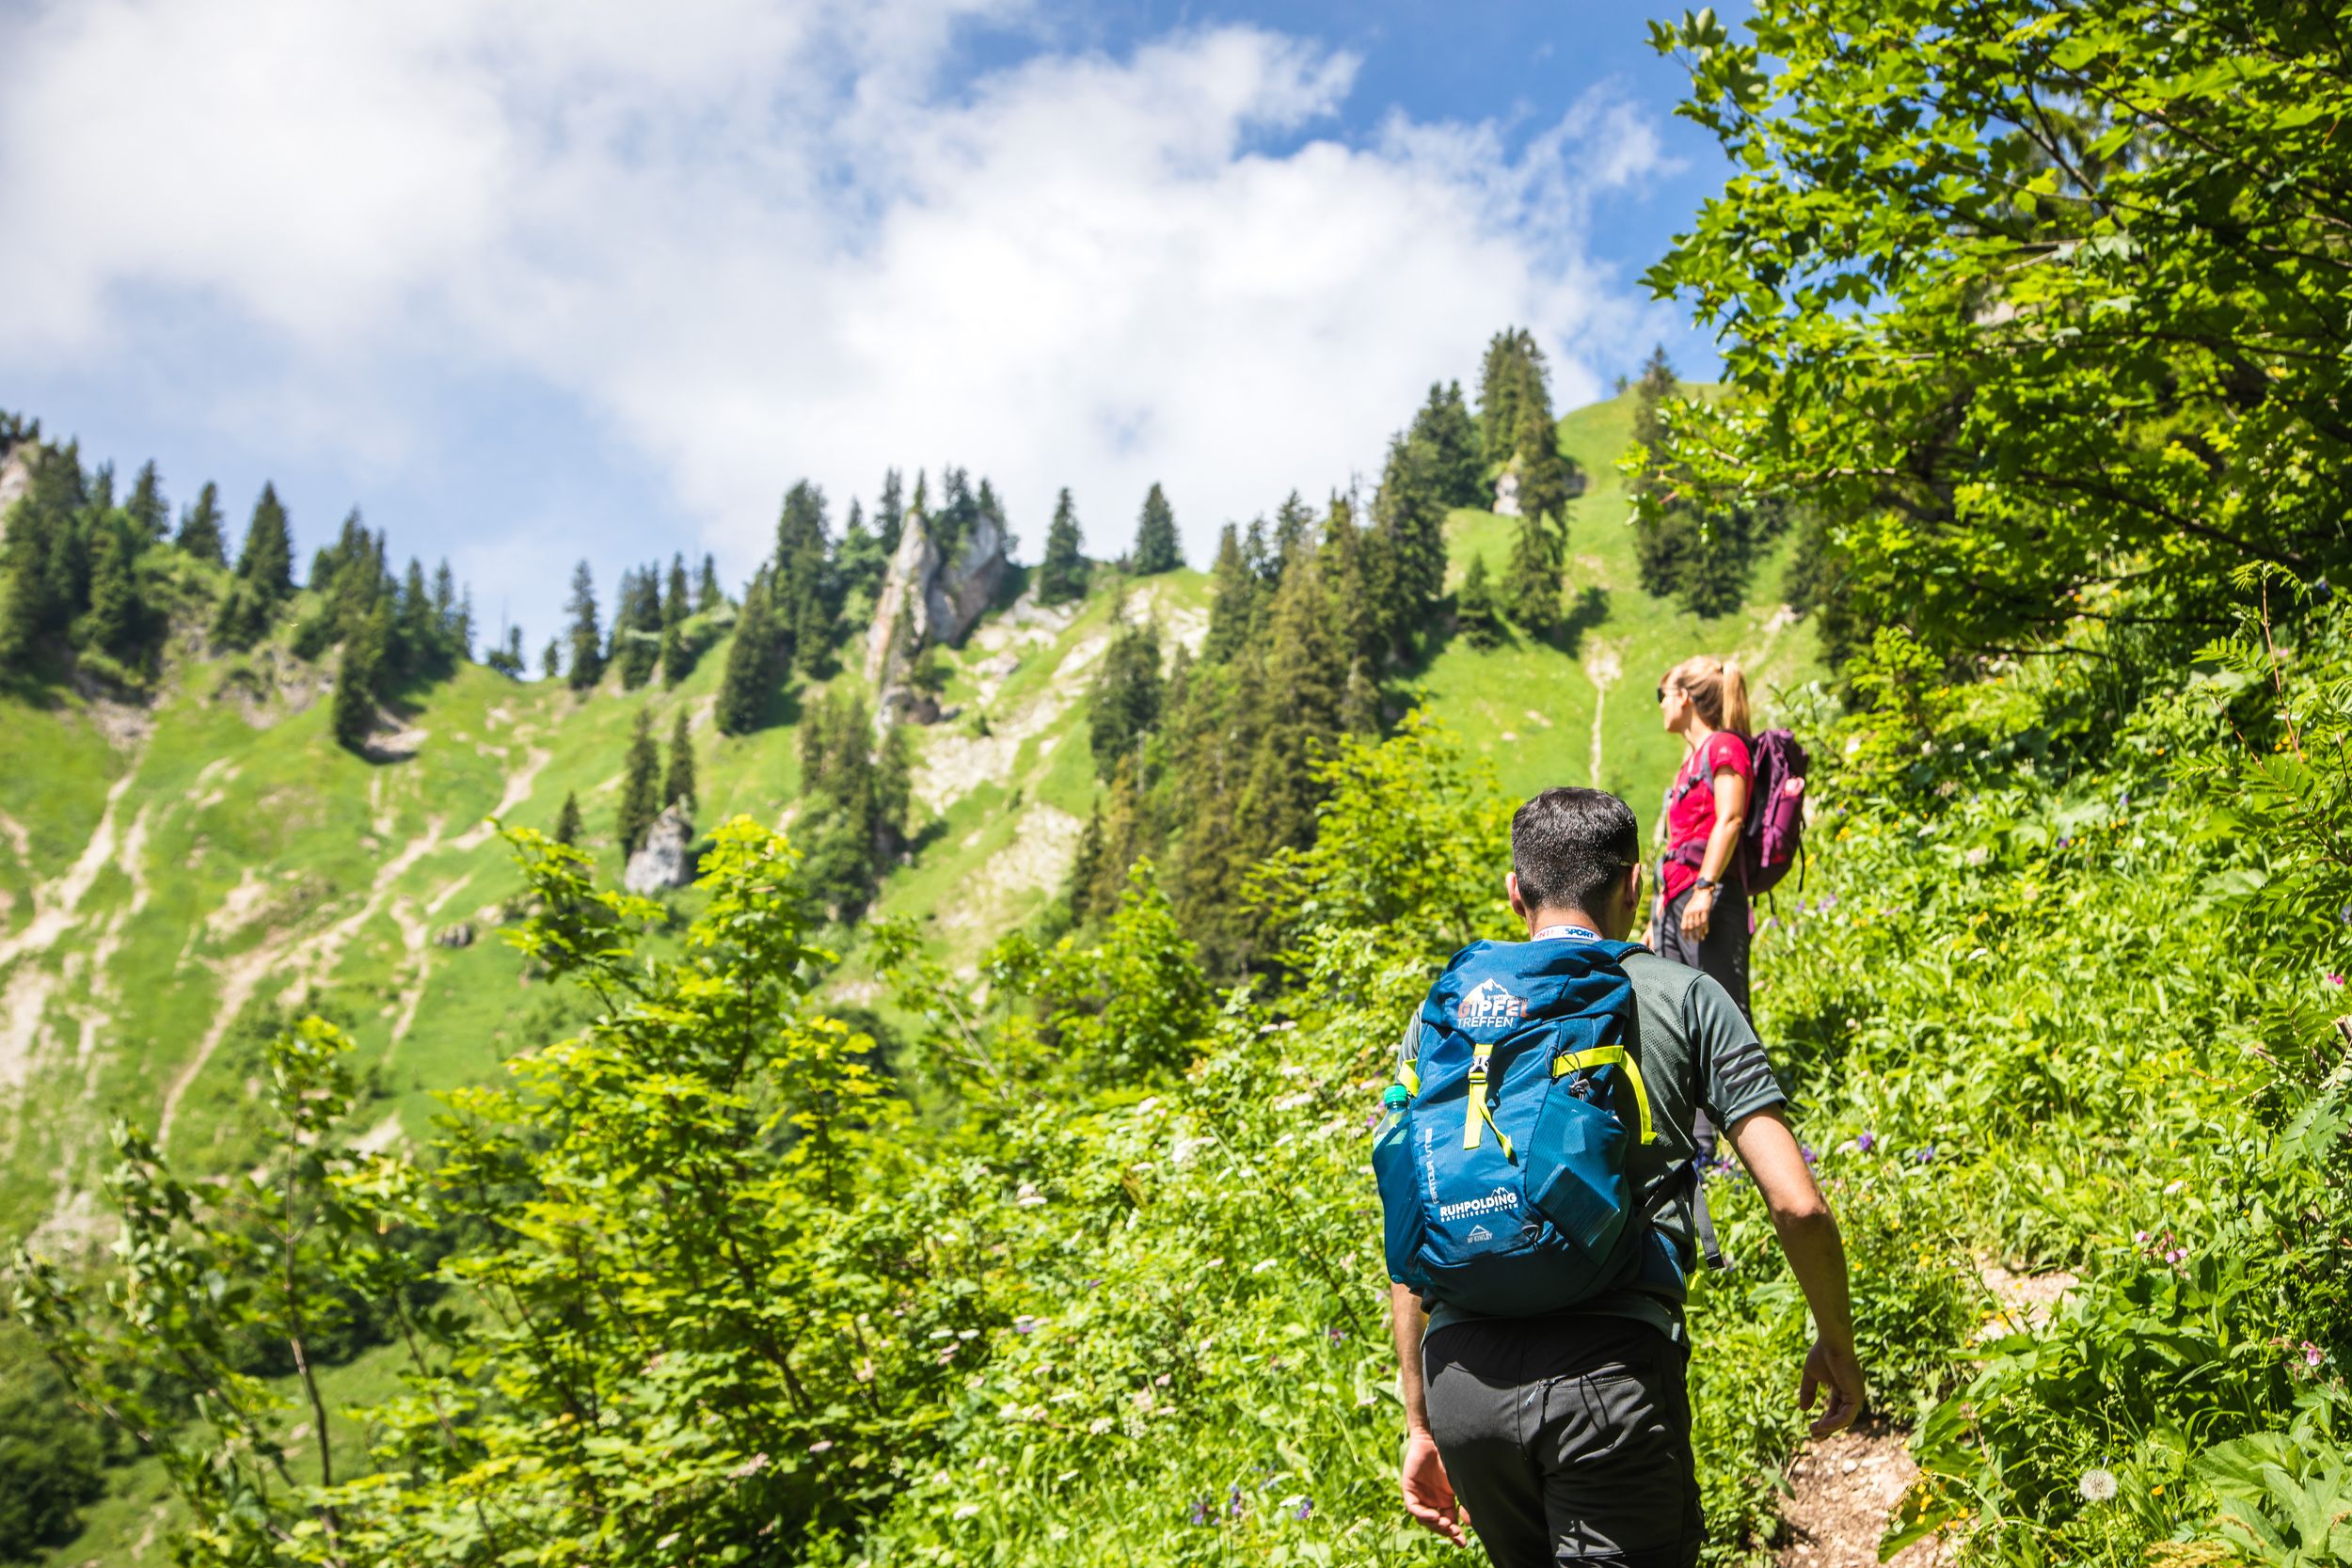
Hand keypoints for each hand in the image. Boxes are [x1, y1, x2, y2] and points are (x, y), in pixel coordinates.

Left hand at [1401, 1428, 1467, 1545]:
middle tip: (1455, 1534)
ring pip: (1424, 1518)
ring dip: (1435, 1524)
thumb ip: (1465, 1503)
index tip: (1463, 1543)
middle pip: (1436, 1524)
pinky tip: (1434, 1515)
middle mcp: (1432, 1500)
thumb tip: (1469, 1524)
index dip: (1455, 1534)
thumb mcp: (1461, 1484)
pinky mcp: (1409, 1488)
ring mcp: (1420, 1494)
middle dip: (1445, 1531)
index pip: (1449, 1523)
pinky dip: (1423, 1514)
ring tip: (1446, 1525)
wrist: (1439, 1438)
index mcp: (1445, 1500)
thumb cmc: (1452, 1458)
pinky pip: (1413, 1507)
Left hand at [1683, 887, 1714, 940]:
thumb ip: (1687, 917)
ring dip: (1700, 933)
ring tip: (1701, 938)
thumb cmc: (1695, 901)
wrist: (1702, 891)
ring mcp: (1698, 911)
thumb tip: (1687, 928)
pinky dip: (1705, 927)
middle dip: (1693, 935)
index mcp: (1685, 913)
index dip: (1685, 934)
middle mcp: (1690, 912)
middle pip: (1690, 927)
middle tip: (1695, 941)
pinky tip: (1706, 932)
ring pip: (1698, 925)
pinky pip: (1705, 921)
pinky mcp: (1705, 910)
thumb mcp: (1689, 908)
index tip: (1687, 940)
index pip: (1683, 926)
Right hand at [1799, 1336, 1864, 1437]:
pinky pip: (1845, 1417)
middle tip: (1813, 1437)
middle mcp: (1851, 1394)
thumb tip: (1804, 1410)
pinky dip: (1833, 1423)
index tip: (1811, 1429)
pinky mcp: (1856, 1396)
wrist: (1832, 1342)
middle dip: (1827, 1429)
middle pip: (1840, 1418)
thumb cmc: (1822, 1354)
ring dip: (1828, 1428)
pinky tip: (1821, 1426)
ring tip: (1813, 1431)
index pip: (1834, 1410)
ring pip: (1843, 1420)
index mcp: (1842, 1388)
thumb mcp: (1810, 1375)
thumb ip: (1807, 1391)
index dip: (1824, 1421)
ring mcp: (1855, 1396)